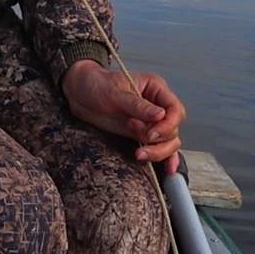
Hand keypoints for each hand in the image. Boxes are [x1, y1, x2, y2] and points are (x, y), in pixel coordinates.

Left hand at [61, 60, 186, 174]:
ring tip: (139, 153)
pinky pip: (158, 147)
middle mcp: (156, 106)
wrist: (79, 93)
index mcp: (155, 89)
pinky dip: (163, 158)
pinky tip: (167, 169)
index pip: (175, 110)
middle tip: (141, 140)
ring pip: (168, 142)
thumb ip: (138, 105)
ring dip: (158, 151)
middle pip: (173, 129)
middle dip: (160, 140)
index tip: (152, 133)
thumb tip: (160, 115)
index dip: (168, 124)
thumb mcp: (115, 92)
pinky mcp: (140, 134)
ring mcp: (149, 121)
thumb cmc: (96, 84)